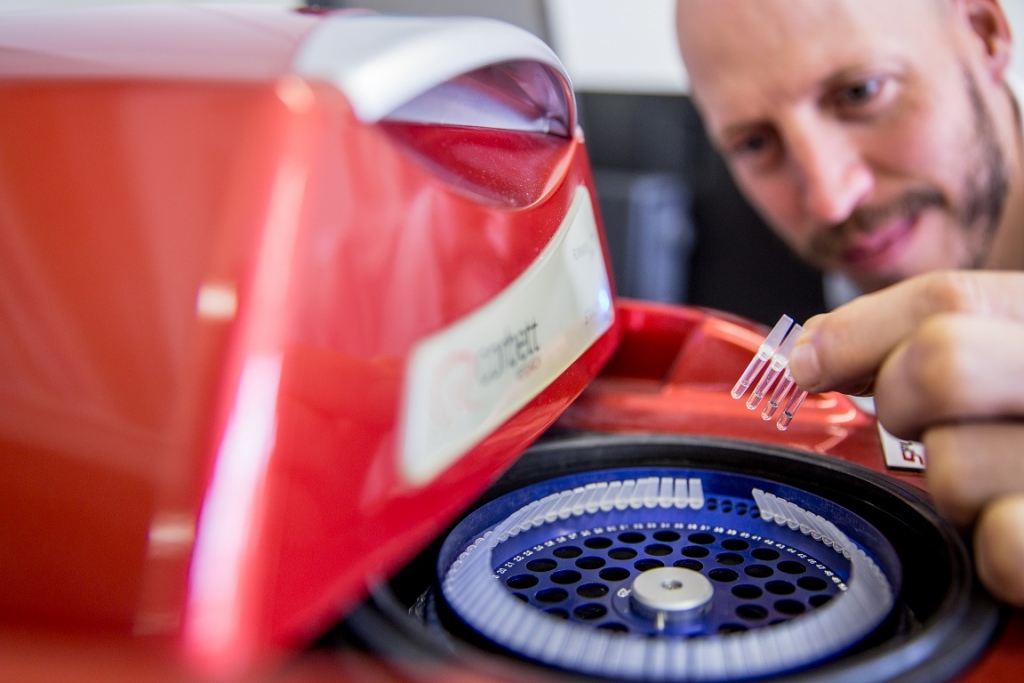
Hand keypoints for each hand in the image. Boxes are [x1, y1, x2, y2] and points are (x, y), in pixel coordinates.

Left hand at [788, 270, 1023, 605]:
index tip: (810, 360)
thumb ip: (939, 329)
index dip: (858, 329)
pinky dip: (993, 550)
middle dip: (902, 398)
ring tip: (997, 484)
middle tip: (919, 420)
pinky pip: (1004, 548)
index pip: (950, 299)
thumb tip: (813, 346)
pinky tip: (1017, 530)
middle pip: (942, 363)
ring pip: (953, 464)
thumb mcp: (1020, 348)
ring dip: (951, 485)